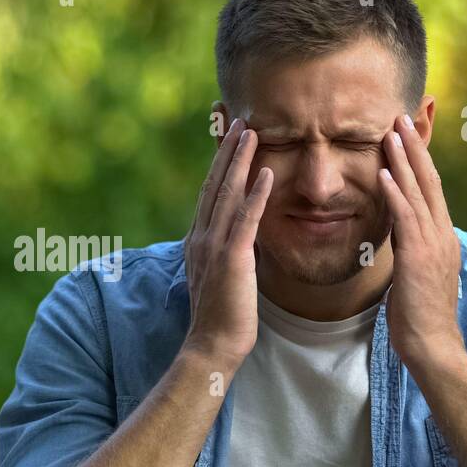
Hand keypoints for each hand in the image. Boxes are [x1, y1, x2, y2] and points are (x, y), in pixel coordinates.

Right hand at [182, 117, 272, 368]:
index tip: (228, 138)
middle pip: (213, 184)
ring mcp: (214, 246)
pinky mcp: (231, 259)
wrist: (211, 346)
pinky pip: (245, 220)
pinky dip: (256, 194)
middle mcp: (201, 237)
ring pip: (226, 193)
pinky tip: (267, 172)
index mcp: (198, 240)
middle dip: (226, 150)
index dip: (219, 163)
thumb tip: (243, 236)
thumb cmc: (222, 317)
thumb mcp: (222, 276)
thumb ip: (229, 251)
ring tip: (251, 131)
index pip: (209, 192)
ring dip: (240, 160)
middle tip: (237, 120)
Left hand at [379, 114, 465, 374]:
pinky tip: (381, 172)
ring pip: (418, 192)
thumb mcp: (416, 274)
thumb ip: (412, 250)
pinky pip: (405, 218)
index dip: (420, 161)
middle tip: (402, 117)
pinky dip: (393, 193)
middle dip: (415, 148)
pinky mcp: (418, 258)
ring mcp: (433, 245)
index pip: (431, 190)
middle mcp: (442, 235)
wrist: (433, 346)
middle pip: (429, 181)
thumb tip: (402, 235)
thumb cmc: (420, 316)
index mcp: (442, 238)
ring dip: (403, 160)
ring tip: (392, 131)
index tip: (408, 136)